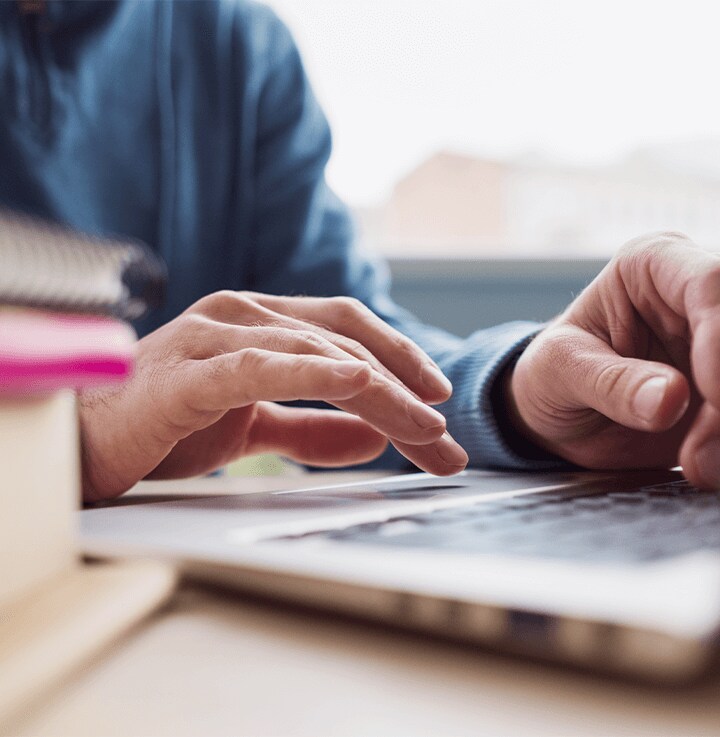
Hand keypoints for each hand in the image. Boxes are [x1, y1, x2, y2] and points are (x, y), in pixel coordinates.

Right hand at [79, 291, 466, 500]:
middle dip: (404, 384)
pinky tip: (356, 384)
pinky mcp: (188, 373)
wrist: (82, 442)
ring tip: (424, 430)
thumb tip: (372, 438)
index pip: (346, 329)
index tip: (437, 400)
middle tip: (444, 435)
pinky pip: (260, 367)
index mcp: (258, 323)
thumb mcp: (253, 428)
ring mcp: (213, 336)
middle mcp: (242, 315)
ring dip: (379, 391)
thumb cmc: (162, 425)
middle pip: (345, 339)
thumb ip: (310, 429)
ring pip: (316, 352)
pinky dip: (312, 373)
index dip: (399, 358)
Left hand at [507, 231, 719, 488]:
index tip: (712, 393)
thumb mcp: (560, 371)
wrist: (557, 417)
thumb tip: (670, 399)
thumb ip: (610, 382)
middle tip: (697, 452)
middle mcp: (699, 297)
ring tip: (697, 468)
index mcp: (653, 265)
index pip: (710, 283)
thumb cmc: (550, 374)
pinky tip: (709, 468)